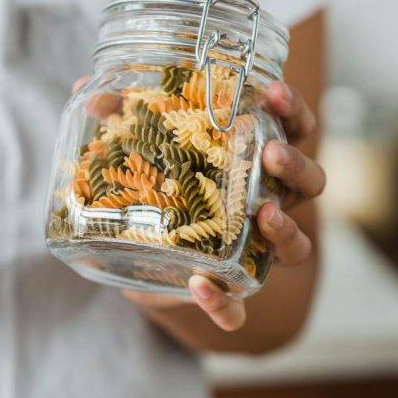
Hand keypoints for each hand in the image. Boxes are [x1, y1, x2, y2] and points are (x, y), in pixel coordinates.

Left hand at [123, 81, 324, 330]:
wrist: (140, 262)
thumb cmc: (157, 193)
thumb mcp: (141, 154)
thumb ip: (120, 120)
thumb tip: (87, 89)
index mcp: (253, 162)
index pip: (291, 130)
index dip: (292, 111)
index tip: (275, 92)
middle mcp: (267, 204)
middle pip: (310, 183)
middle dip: (295, 165)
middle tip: (272, 152)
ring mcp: (254, 253)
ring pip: (298, 246)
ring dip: (287, 229)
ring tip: (264, 213)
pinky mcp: (227, 295)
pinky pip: (239, 308)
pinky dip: (224, 302)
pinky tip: (199, 285)